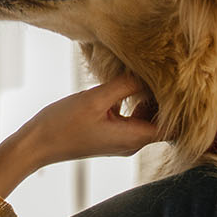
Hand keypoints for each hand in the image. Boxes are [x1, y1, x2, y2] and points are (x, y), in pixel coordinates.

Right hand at [0, 74, 161, 197]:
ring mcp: (122, 140)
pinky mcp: (111, 135)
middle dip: (164, 99)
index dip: (180, 109)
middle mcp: (132, 142)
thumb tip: (149, 74)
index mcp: (133, 137)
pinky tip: (124, 85)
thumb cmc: (63, 124)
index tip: (176, 85)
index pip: (174, 128)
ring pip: (147, 118)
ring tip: (142, 75)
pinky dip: (133, 102)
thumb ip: (125, 86)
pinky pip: (132, 118)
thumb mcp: (95, 99)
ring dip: (147, 99)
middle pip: (163, 122)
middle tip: (160, 72)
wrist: (37, 144)